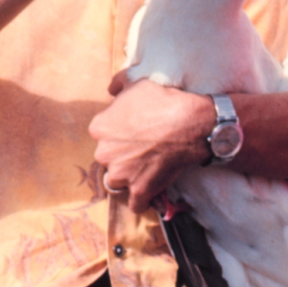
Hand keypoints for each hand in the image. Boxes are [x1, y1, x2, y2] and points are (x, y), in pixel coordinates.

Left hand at [89, 79, 214, 212]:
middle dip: (121, 155)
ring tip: (146, 169)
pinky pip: (135, 203)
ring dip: (129, 177)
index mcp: (99, 127)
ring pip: (118, 181)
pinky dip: (143, 200)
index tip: (132, 132)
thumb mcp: (137, 83)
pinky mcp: (139, 189)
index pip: (102, 134)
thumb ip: (119, 84)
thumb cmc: (162, 100)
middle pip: (108, 158)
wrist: (188, 123)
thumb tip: (112, 88)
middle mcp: (104, 152)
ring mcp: (121, 173)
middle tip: (142, 149)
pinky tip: (150, 193)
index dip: (117, 133)